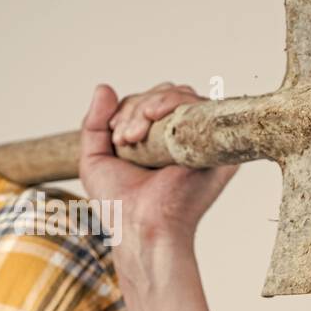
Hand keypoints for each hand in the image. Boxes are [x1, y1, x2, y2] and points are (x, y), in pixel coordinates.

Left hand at [77, 82, 238, 251]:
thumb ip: (94, 122)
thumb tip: (103, 86)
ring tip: (134, 137)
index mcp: (159, 139)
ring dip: (149, 107)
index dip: (128, 108)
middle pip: (164, 94)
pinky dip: (173, 103)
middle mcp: (182, 136)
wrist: (140, 224)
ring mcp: (200, 137)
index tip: (114, 136)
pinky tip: (154, 119)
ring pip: (180, 95)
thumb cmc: (119, 202)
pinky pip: (201, 105)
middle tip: (124, 139)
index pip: (148, 102)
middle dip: (137, 108)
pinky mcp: (216, 143)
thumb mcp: (95, 158)